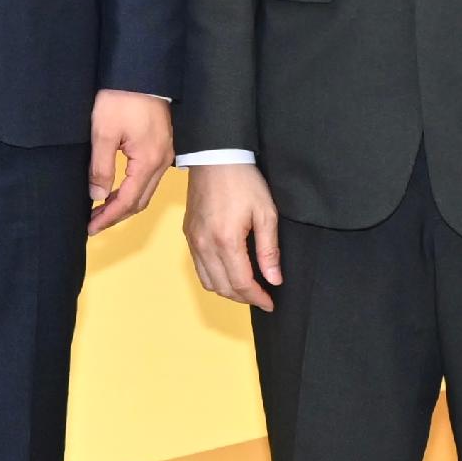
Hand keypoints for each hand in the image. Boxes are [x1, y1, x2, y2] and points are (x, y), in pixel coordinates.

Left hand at [87, 91, 173, 233]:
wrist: (140, 73)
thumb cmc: (120, 98)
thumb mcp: (103, 132)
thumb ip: (101, 167)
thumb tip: (97, 195)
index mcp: (149, 160)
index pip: (129, 200)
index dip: (109, 217)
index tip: (91, 228)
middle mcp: (162, 161)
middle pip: (141, 200)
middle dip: (116, 215)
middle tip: (92, 225)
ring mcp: (164, 155)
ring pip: (145, 190)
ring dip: (124, 204)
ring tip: (100, 212)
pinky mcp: (161, 147)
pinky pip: (148, 178)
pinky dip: (132, 190)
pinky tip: (115, 190)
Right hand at [183, 160, 282, 309]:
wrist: (214, 157)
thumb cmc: (243, 181)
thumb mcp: (266, 213)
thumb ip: (269, 250)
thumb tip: (274, 279)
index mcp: (226, 240)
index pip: (241, 283)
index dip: (257, 298)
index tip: (271, 302)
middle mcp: (204, 244)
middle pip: (222, 287)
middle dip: (244, 298)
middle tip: (262, 296)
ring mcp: (193, 240)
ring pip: (208, 281)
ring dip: (228, 290)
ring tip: (247, 287)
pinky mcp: (188, 234)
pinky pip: (199, 267)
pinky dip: (214, 277)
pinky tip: (230, 271)